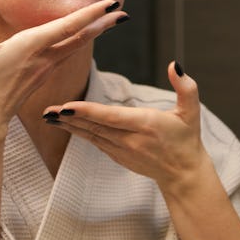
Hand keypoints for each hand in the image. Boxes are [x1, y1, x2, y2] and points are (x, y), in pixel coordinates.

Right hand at [0, 0, 125, 124]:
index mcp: (32, 46)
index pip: (68, 26)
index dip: (91, 13)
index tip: (111, 3)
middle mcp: (45, 57)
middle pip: (81, 37)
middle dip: (103, 23)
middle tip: (124, 12)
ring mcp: (46, 67)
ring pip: (77, 46)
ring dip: (95, 32)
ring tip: (110, 22)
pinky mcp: (43, 74)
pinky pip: (68, 54)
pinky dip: (80, 42)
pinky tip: (82, 39)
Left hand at [41, 62, 208, 191]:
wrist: (183, 174)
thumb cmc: (186, 139)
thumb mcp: (191, 111)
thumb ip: (185, 87)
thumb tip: (173, 65)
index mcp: (146, 125)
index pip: (111, 118)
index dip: (88, 112)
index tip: (67, 107)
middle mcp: (131, 140)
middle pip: (95, 127)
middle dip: (69, 118)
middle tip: (47, 110)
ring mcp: (122, 151)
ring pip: (91, 136)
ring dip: (69, 126)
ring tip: (49, 117)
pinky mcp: (118, 157)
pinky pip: (95, 142)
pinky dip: (79, 133)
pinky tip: (65, 124)